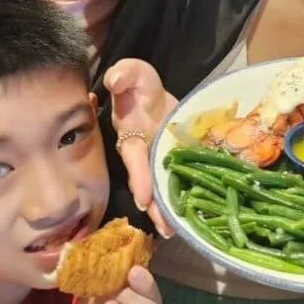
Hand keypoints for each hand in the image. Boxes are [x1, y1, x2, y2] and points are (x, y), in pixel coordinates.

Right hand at [103, 59, 176, 236]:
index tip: (143, 199)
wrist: (155, 96)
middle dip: (154, 205)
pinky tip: (189, 218)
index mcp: (132, 135)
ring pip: (159, 190)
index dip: (139, 177)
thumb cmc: (141, 87)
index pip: (134, 158)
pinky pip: (175, 184)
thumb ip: (125, 73)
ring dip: (165, 211)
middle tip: (164, 226)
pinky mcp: (172, 165)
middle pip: (147, 183)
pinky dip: (180, 200)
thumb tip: (114, 78)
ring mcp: (157, 162)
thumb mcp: (135, 73)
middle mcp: (143, 155)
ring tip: (175, 231)